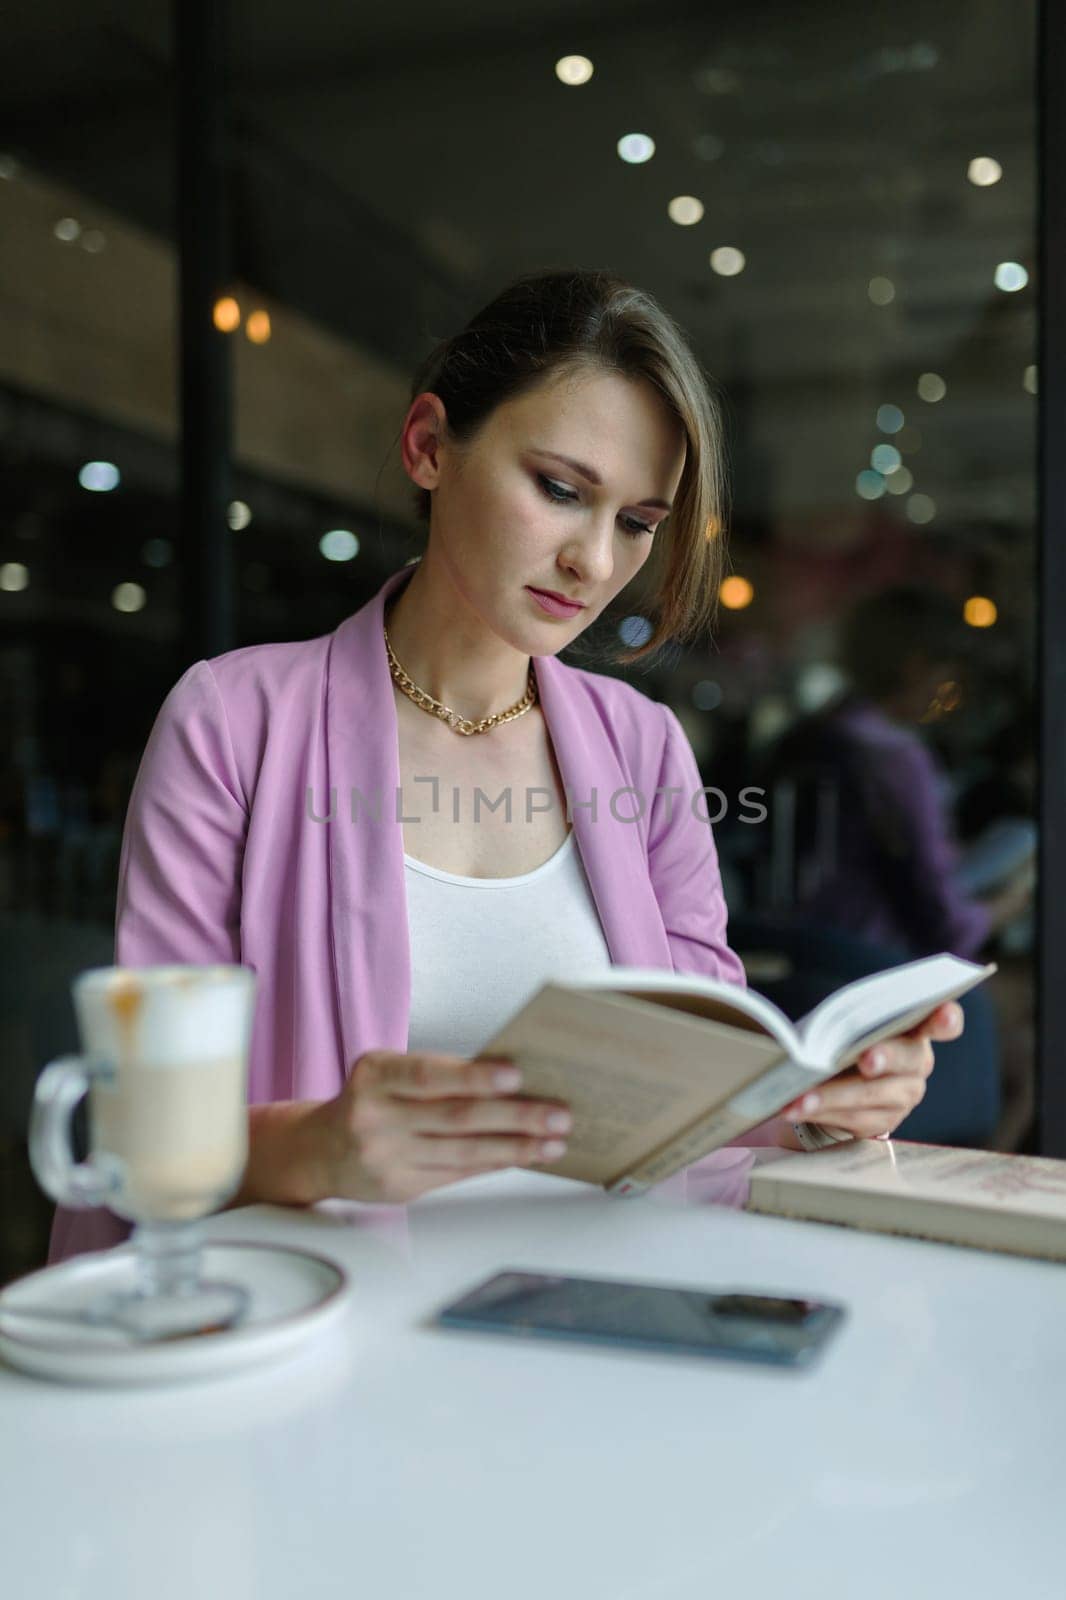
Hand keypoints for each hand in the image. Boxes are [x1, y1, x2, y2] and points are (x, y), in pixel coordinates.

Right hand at [311, 1051, 571, 1203]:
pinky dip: (494, 1163)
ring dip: (515, 1147)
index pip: (429, 1075)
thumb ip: (436, 1075)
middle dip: (514, 1116)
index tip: (516, 1075)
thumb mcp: (387, 1074)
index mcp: (374, 1075)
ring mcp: (386, 1157)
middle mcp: (375, 1117)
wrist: (319, 1151)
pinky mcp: (399, 1188)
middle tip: (557, 1114)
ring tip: (553, 1141)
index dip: (473, 1076)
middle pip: (455, 1117)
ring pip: (463, 1152)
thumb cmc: (368, 1101)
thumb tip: (509, 1078)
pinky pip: (457, 1174)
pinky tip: (522, 1156)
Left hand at [779, 1001, 964, 1142]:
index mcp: (915, 1027)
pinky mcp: (883, 1121)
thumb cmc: (848, 1036)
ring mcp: (904, 1095)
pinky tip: (796, 1108)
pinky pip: (853, 1118)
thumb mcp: (851, 1021)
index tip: (944, 1013)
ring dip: (830, 1096)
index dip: (946, 1018)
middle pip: (905, 1058)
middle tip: (865, 1059)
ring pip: (870, 1094)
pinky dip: (820, 1112)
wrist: (846, 1077)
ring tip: (798, 1097)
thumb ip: (849, 1019)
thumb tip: (813, 1029)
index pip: (942, 1021)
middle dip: (884, 1057)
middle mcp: (917, 1063)